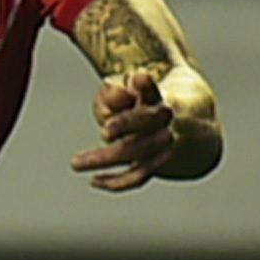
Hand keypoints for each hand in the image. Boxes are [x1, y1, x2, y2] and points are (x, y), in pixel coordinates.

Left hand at [70, 69, 177, 192]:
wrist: (184, 127)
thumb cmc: (143, 106)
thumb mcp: (127, 94)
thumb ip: (114, 93)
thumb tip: (117, 92)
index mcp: (157, 97)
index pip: (154, 89)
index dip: (146, 85)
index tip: (137, 78)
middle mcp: (164, 121)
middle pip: (147, 121)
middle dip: (127, 124)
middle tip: (104, 131)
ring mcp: (163, 144)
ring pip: (138, 152)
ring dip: (106, 159)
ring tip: (75, 163)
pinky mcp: (157, 164)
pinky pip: (139, 176)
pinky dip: (117, 181)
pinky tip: (94, 180)